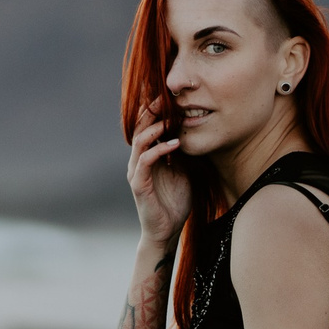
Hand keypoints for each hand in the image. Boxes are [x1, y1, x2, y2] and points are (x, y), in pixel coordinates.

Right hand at [126, 95, 192, 246]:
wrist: (166, 231)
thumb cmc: (175, 202)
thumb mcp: (183, 171)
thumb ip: (182, 154)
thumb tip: (193, 134)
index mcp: (147, 157)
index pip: (146, 127)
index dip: (155, 111)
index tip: (169, 96)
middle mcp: (138, 161)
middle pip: (138, 128)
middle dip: (151, 112)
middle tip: (165, 97)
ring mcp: (136, 172)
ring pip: (139, 141)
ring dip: (154, 128)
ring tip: (170, 117)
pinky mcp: (138, 184)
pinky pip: (146, 161)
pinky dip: (159, 149)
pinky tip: (175, 143)